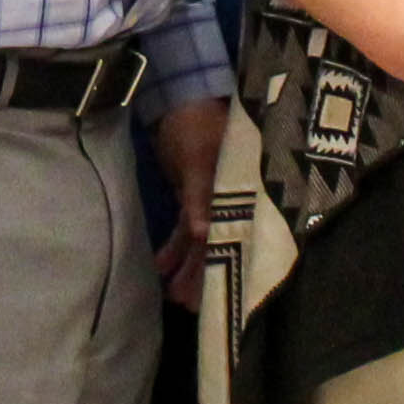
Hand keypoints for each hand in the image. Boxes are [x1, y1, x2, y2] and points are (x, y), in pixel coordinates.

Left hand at [150, 95, 228, 308]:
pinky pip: (185, 228)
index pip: (242, 234)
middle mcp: (233, 199)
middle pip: (222, 244)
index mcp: (242, 191)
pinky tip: (160, 268)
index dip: (233, 264)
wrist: (178, 96)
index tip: (223, 294)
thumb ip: (200, 196)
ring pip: (201, 241)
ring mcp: (212, 199)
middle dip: (206, 275)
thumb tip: (202, 234)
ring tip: (174, 296)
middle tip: (193, 306)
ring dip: (187, 266)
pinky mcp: (193, 196)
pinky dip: (173, 247)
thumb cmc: (196, 122)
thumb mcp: (199, 158)